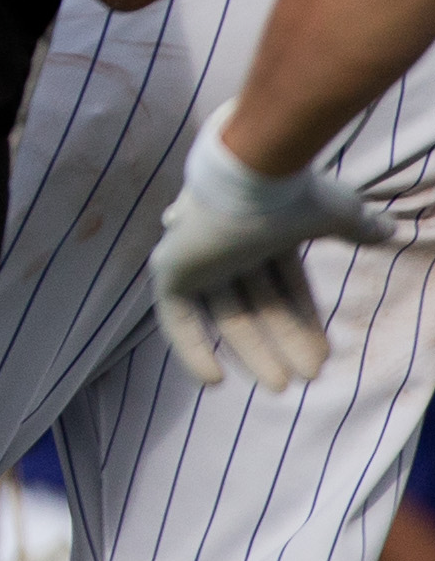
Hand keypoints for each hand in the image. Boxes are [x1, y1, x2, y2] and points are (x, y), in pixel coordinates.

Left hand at [153, 109, 400, 388]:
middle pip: (258, 306)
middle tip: (306, 378)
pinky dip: (192, 348)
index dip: (303, 321)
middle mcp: (229, 246)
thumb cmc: (294, 192)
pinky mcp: (171, 269)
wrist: (252, 174)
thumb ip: (357, 227)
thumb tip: (390, 230)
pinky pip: (177, 320)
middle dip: (283, 341)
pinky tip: (213, 381)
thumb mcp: (336, 214)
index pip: (285, 288)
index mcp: (265, 234)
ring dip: (253, 351)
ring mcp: (198, 258)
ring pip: (227, 316)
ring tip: (281, 385)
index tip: (324, 355)